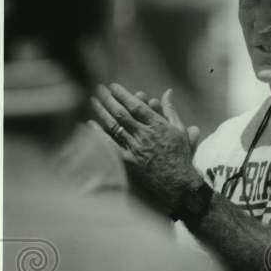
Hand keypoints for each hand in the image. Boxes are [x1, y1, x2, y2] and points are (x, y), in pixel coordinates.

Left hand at [91, 82, 200, 215]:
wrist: (178, 184)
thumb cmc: (180, 156)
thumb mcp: (179, 130)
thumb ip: (171, 110)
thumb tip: (167, 92)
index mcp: (158, 126)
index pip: (136, 105)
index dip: (123, 94)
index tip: (113, 86)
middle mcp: (144, 135)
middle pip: (121, 113)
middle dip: (108, 99)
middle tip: (99, 89)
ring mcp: (135, 149)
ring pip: (114, 126)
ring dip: (102, 112)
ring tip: (93, 101)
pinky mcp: (128, 161)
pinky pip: (110, 146)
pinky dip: (99, 134)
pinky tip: (90, 124)